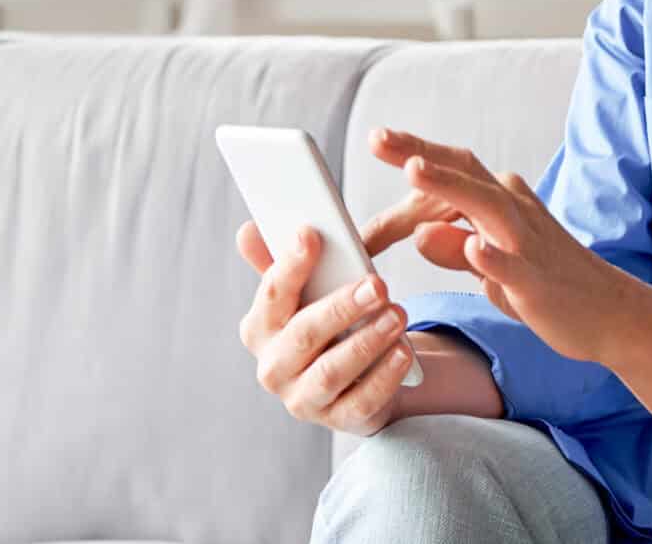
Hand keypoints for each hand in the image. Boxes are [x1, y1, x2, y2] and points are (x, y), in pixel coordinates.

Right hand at [235, 222, 414, 436]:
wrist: (354, 377)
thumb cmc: (326, 324)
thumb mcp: (306, 292)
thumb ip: (282, 262)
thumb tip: (248, 230)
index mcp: (260, 329)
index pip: (271, 295)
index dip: (290, 264)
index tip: (311, 234)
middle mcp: (274, 368)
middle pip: (304, 335)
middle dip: (341, 307)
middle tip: (377, 284)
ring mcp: (303, 399)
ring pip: (331, 372)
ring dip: (366, 342)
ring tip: (398, 315)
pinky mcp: (339, 419)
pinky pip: (361, 401)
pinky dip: (384, 377)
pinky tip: (403, 352)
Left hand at [365, 128, 639, 365]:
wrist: (611, 313)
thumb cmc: (549, 285)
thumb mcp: (492, 267)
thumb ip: (455, 248)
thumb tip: (419, 233)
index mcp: (503, 202)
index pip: (454, 171)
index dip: (415, 153)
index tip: (379, 139)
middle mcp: (515, 211)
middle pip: (464, 173)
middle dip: (420, 153)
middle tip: (379, 138)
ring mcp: (527, 244)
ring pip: (486, 206)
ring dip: (450, 186)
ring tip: (414, 170)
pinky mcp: (537, 281)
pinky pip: (511, 265)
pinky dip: (491, 255)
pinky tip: (472, 247)